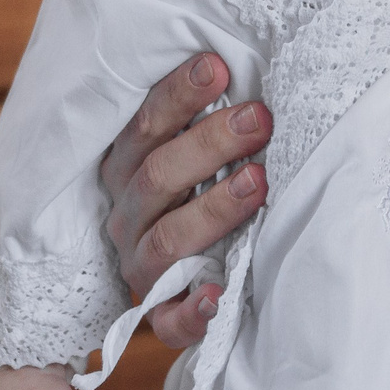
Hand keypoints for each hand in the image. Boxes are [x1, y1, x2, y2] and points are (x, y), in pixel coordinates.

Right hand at [98, 53, 270, 348]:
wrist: (198, 275)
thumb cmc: (208, 190)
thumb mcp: (200, 152)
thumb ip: (215, 117)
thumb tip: (246, 67)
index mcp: (130, 169)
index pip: (144, 126)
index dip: (177, 96)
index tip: (218, 67)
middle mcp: (129, 217)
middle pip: (157, 176)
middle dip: (209, 144)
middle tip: (260, 118)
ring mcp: (143, 268)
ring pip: (167, 240)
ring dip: (213, 209)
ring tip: (259, 181)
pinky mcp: (163, 317)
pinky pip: (170, 322)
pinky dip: (193, 312)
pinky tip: (217, 296)